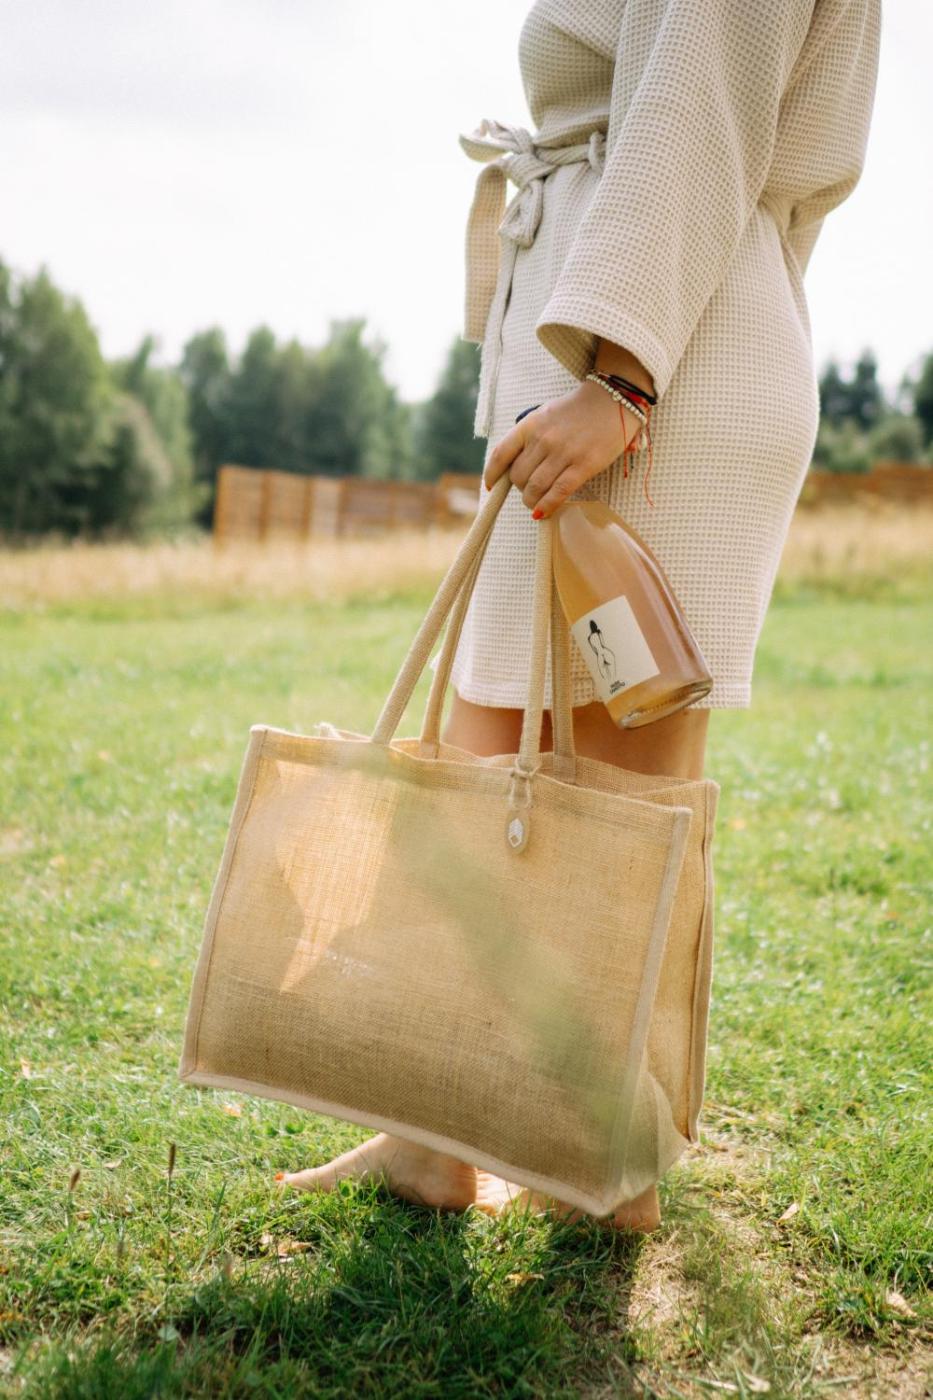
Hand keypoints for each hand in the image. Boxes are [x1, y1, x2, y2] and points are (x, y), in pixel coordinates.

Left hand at [482, 379, 642, 517]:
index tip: (491, 485)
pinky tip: (543, 512)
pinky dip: (547, 506)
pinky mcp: (583, 466)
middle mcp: (543, 439)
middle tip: (529, 490)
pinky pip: (558, 492)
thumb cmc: (579, 410)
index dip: (492, 474)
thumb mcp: (546, 414)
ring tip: (535, 504)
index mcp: (530, 424)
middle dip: (520, 488)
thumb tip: (515, 467)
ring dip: (531, 501)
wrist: (613, 398)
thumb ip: (530, 436)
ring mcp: (563, 453)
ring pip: (535, 488)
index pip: (501, 454)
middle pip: (518, 476)